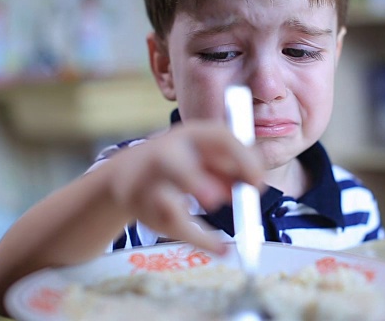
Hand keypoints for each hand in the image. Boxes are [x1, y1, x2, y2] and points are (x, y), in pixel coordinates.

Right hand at [104, 121, 263, 253]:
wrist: (127, 175)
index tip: (257, 182)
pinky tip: (221, 249)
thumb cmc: (179, 164)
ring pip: (162, 200)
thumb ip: (230, 168)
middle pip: (172, 164)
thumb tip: (254, 184)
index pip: (217, 137)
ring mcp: (148, 183)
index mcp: (189, 136)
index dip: (241, 159)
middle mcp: (164, 155)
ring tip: (216, 228)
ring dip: (183, 213)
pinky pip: (172, 226)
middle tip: (216, 200)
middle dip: (192, 181)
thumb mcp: (205, 158)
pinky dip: (199, 240)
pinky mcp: (143, 209)